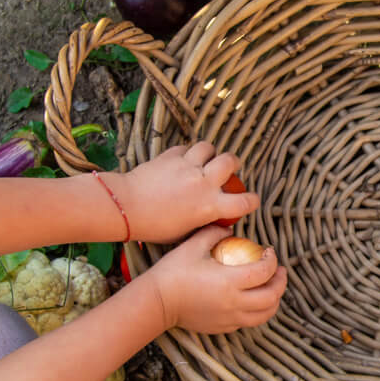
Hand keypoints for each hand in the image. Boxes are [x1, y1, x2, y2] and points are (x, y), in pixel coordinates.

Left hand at [111, 142, 258, 242]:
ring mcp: (187, 166)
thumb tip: (215, 222)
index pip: (244, 202)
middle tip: (230, 167)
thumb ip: (203, 224)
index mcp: (210, 206)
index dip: (252, 201)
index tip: (251, 200)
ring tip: (206, 158)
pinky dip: (187, 152)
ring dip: (210, 153)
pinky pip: (186, 148)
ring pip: (208, 147)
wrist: (127, 208)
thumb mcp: (185, 233)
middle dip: (233, 163)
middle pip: (230, 161)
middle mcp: (203, 183)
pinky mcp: (171, 156)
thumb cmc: (154, 227)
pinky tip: (183, 159)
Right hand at [142, 226, 286, 332]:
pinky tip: (252, 300)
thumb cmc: (173, 271)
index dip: (272, 260)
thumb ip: (216, 233)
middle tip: (279, 271)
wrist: (157, 301)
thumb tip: (231, 230)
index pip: (265, 272)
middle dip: (281, 282)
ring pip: (265, 314)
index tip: (269, 252)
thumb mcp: (194, 245)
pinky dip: (258, 311)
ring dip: (274, 300)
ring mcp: (230, 318)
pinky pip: (249, 321)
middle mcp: (234, 303)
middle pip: (272, 297)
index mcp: (230, 281)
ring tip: (271, 287)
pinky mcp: (223, 327)